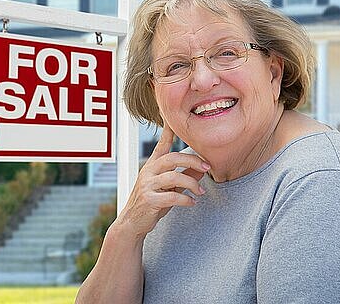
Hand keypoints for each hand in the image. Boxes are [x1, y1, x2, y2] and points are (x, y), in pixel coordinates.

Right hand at [115, 123, 209, 238]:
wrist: (132, 222)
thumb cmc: (152, 202)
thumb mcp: (168, 187)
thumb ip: (185, 176)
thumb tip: (203, 168)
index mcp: (152, 165)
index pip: (162, 144)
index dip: (168, 131)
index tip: (173, 117)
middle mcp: (148, 171)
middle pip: (172, 158)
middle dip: (193, 161)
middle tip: (207, 167)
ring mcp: (147, 185)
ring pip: (174, 177)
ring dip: (192, 184)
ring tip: (200, 192)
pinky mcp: (149, 200)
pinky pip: (172, 196)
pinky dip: (185, 200)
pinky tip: (191, 202)